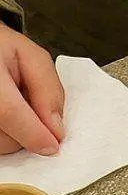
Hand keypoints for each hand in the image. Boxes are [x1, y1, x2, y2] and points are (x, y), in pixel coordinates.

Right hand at [0, 22, 64, 154]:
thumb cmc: (1, 49)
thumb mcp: (31, 56)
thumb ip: (47, 89)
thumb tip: (56, 127)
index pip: (10, 112)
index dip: (34, 132)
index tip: (53, 145)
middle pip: (5, 137)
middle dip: (30, 131)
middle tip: (31, 105)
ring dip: (16, 134)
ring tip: (16, 104)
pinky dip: (6, 134)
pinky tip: (7, 114)